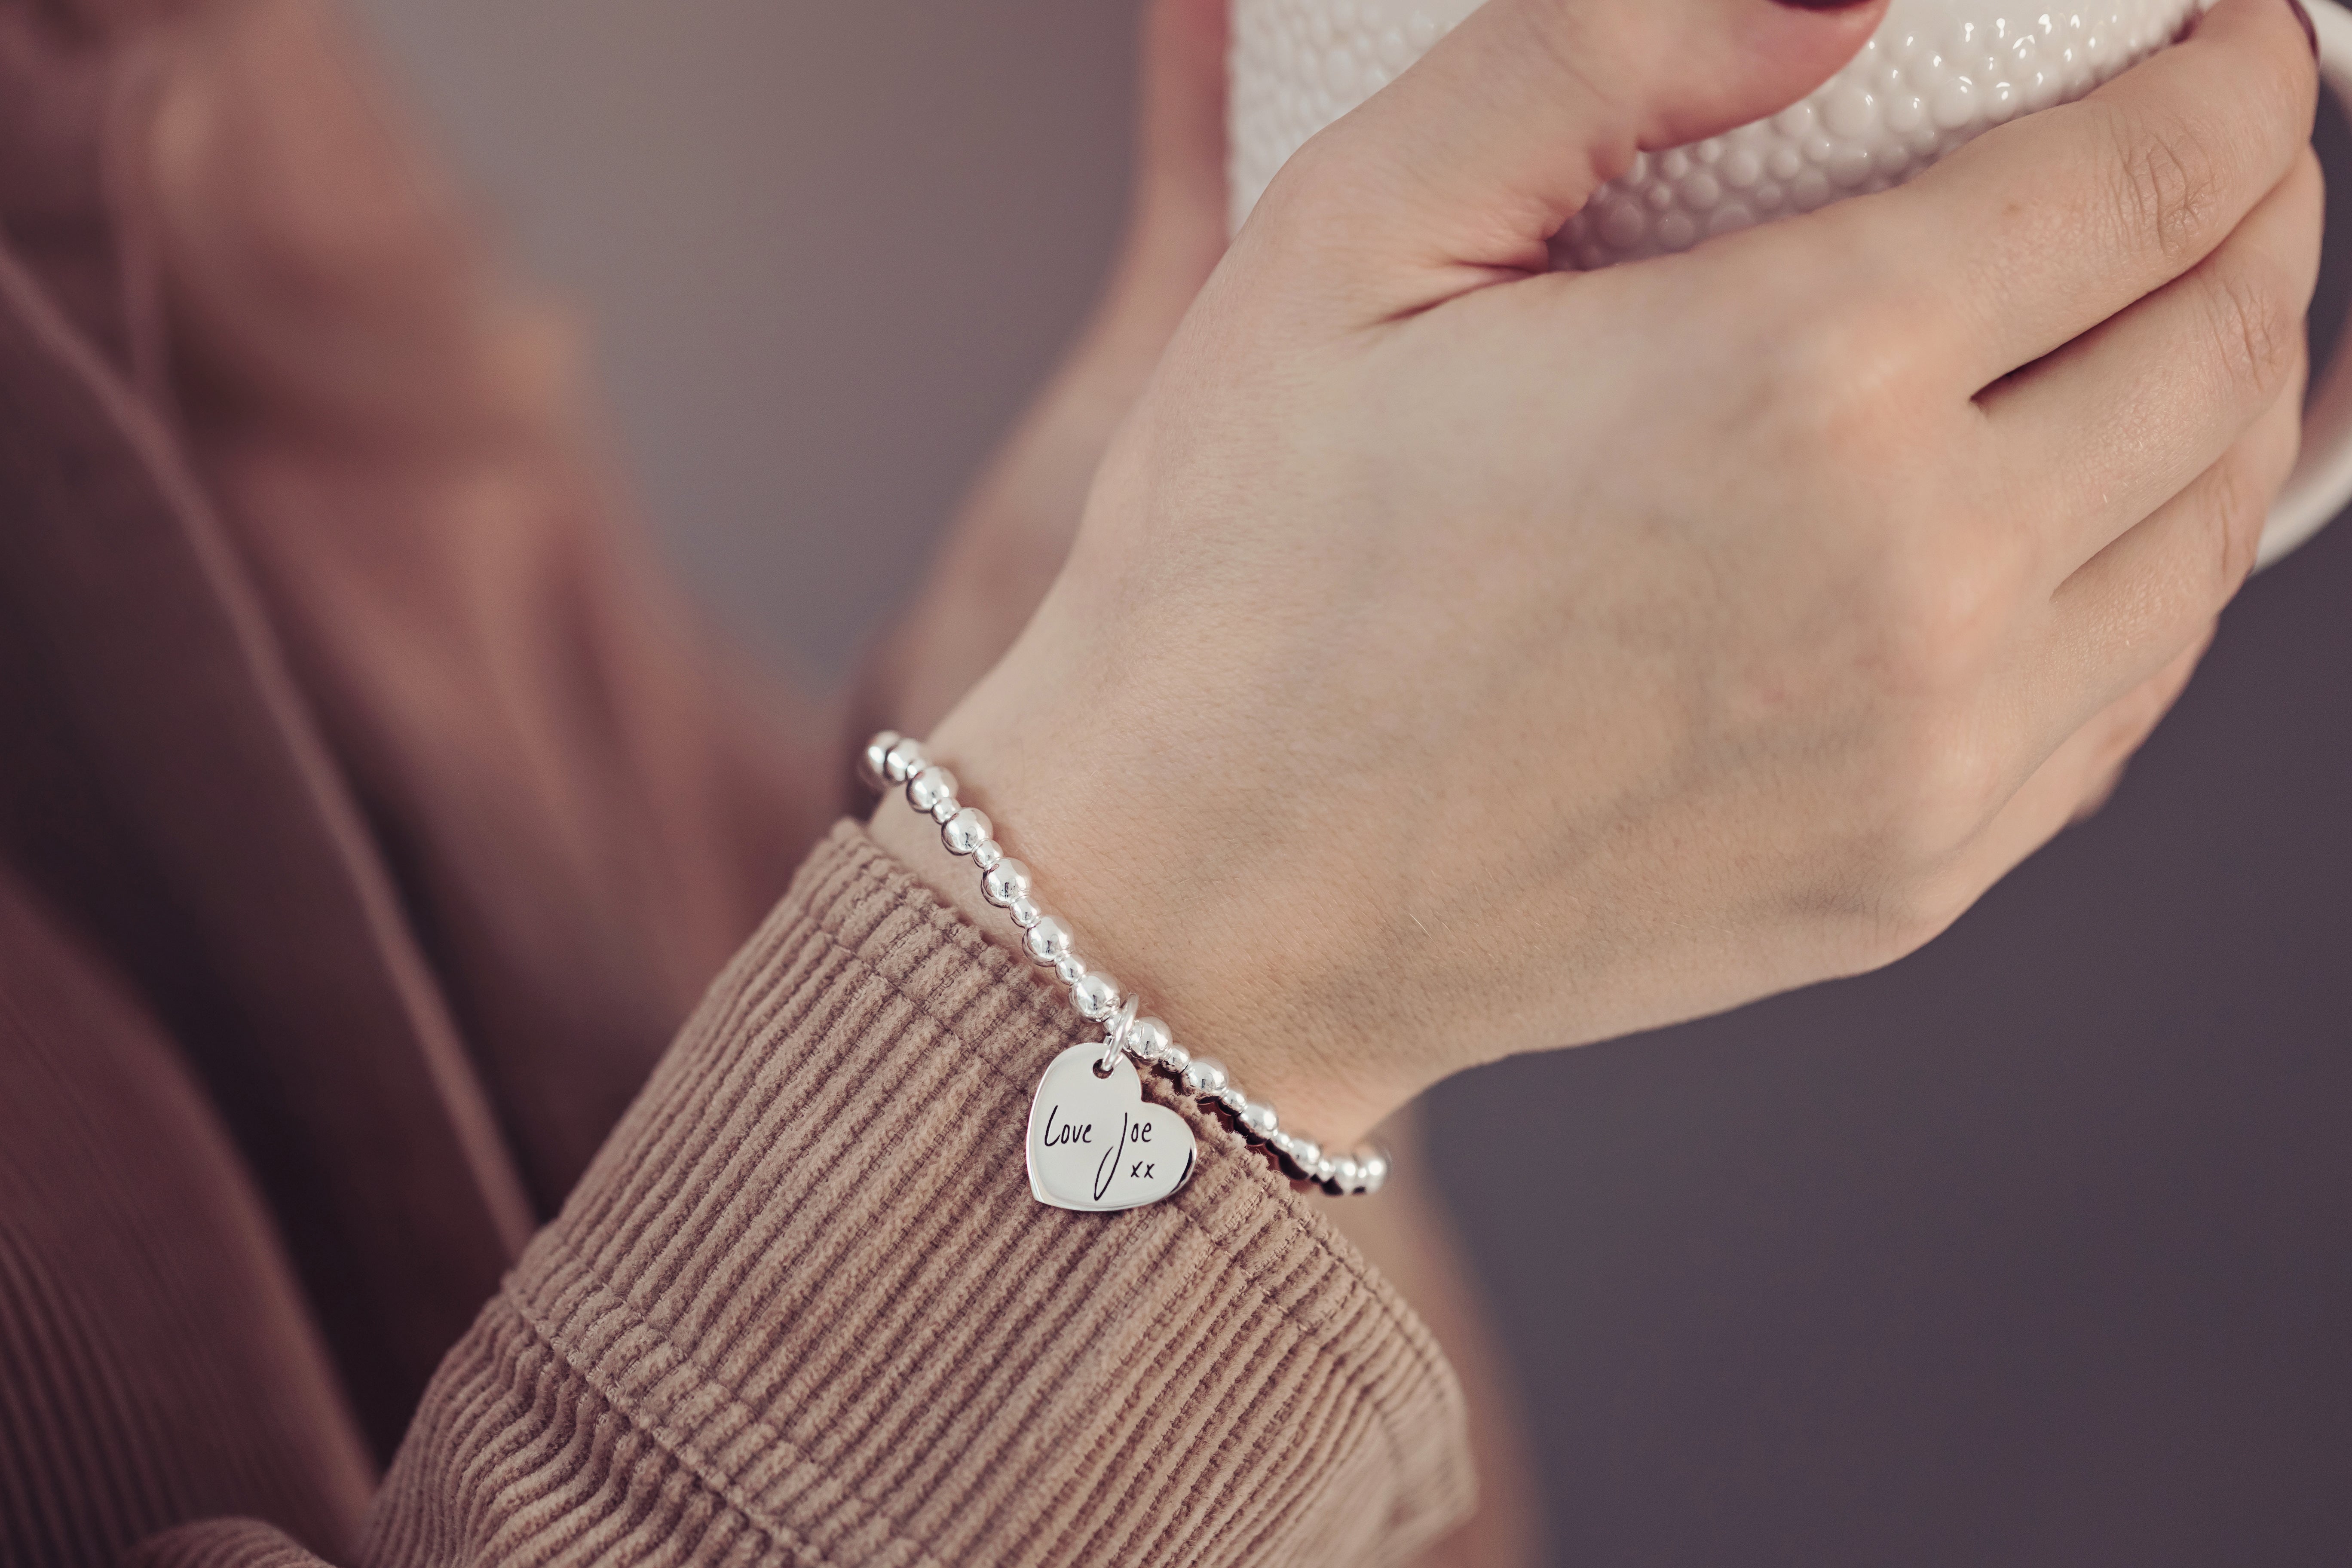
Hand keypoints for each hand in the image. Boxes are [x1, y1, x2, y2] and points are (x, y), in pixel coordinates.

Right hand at [875, 0, 2318, 1148]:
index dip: (2237, 70)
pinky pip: (2131, 696)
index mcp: (1790, 380)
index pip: (2156, 172)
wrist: (1196, 908)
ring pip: (2212, 526)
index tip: (2229, 33)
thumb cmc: (1239, 580)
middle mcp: (1915, 578)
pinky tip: (2101, 516)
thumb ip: (1599, 51)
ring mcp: (1932, 755)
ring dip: (2241, 385)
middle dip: (2259, 205)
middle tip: (2218, 148)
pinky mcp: (1911, 877)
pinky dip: (2163, 572)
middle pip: (2228, 337)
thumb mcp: (1351, 237)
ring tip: (2187, 312)